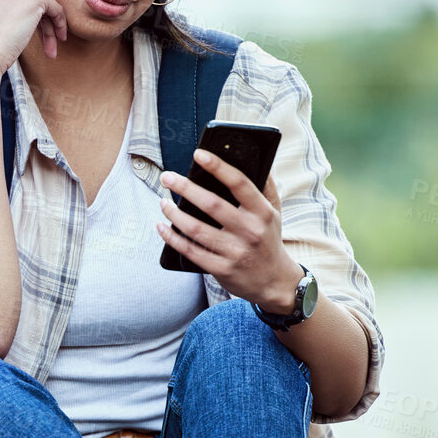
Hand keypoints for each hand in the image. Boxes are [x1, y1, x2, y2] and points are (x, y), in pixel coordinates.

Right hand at [0, 0, 69, 76]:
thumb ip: (6, 0)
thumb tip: (30, 3)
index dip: (25, 5)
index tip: (29, 25)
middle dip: (39, 14)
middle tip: (43, 36)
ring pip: (44, 1)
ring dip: (48, 25)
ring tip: (50, 47)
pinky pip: (55, 7)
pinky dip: (59, 23)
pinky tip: (58, 38)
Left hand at [157, 149, 300, 307]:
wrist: (275, 282)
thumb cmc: (269, 240)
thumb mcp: (274, 213)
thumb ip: (265, 186)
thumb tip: (255, 159)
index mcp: (262, 212)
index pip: (239, 183)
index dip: (218, 167)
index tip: (198, 154)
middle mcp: (249, 231)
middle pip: (211, 204)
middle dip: (185, 188)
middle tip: (168, 177)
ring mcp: (235, 252)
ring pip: (196, 229)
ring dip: (174, 214)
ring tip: (163, 202)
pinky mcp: (222, 269)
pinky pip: (190, 251)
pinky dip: (172, 238)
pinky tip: (162, 227)